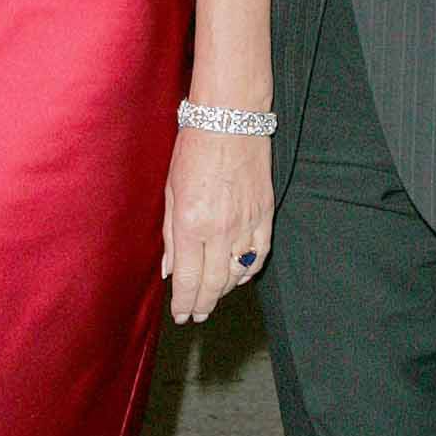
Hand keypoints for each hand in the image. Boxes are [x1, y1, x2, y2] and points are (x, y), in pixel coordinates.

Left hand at [163, 128, 272, 323]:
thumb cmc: (193, 150)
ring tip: (212, 297)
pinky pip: (260, 254)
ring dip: (223, 290)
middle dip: (202, 304)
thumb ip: (170, 235)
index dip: (184, 304)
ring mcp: (247, 224)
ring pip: (237, 274)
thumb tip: (169, 271)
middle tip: (196, 314)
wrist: (230, 120)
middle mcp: (221, 230)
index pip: (188, 280)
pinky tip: (238, 278)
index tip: (181, 315)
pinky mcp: (265, 214)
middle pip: (213, 284)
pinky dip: (249, 271)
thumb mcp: (170, 191)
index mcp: (192, 224)